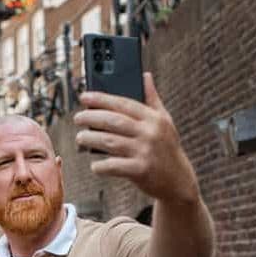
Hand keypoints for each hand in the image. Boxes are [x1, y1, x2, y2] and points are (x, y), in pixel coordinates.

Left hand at [74, 72, 200, 205]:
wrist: (178, 181)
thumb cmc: (167, 149)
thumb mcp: (164, 122)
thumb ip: (152, 99)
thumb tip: (145, 75)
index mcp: (154, 119)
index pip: (123, 104)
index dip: (101, 99)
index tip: (84, 97)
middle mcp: (150, 133)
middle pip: (114, 121)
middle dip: (91, 117)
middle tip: (77, 118)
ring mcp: (145, 152)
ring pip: (110, 142)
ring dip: (91, 139)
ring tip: (80, 137)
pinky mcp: (140, 170)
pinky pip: (113, 166)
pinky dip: (101, 165)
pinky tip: (94, 165)